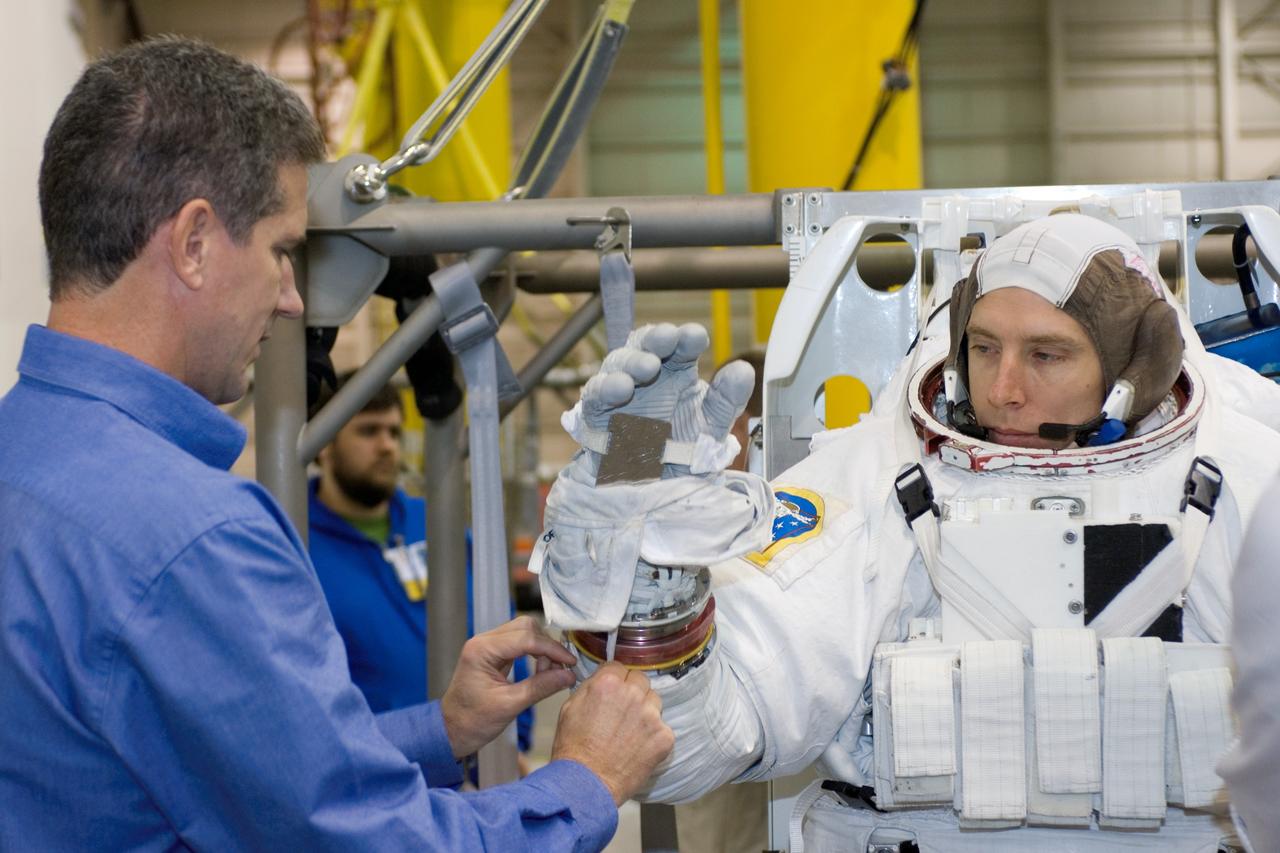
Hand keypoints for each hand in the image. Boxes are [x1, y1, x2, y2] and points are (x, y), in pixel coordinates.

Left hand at [440, 616, 576, 757]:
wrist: (451, 731)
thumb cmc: (473, 722)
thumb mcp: (510, 706)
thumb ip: (541, 687)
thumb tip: (569, 676)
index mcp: (482, 650)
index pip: (525, 639)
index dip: (551, 649)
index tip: (570, 662)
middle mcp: (483, 642)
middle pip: (525, 627)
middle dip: (546, 646)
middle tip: (559, 669)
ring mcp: (487, 646)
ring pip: (523, 633)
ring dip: (541, 649)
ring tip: (548, 674)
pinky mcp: (492, 654)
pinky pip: (518, 644)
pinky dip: (533, 653)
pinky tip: (540, 670)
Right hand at [550, 662, 674, 805]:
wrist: (586, 784)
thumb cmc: (573, 748)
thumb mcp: (570, 707)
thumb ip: (591, 687)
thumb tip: (603, 679)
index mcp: (608, 683)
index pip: (619, 667)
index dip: (614, 680)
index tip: (612, 691)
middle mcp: (633, 694)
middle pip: (640, 680)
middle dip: (632, 692)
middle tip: (621, 712)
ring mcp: (651, 715)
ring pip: (654, 701)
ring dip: (644, 711)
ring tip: (629, 732)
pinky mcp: (664, 737)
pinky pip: (662, 727)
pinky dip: (653, 736)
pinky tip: (638, 748)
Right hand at [568, 322, 754, 476]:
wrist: (655, 491)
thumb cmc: (682, 452)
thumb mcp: (710, 428)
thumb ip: (726, 400)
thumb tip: (743, 369)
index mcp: (677, 371)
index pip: (681, 344)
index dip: (686, 337)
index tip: (695, 337)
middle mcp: (648, 374)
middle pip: (647, 344)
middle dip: (656, 338)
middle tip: (667, 338)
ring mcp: (622, 390)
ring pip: (620, 363)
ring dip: (633, 361)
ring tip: (647, 367)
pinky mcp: (599, 412)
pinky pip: (596, 394)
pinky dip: (606, 388)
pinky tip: (620, 388)